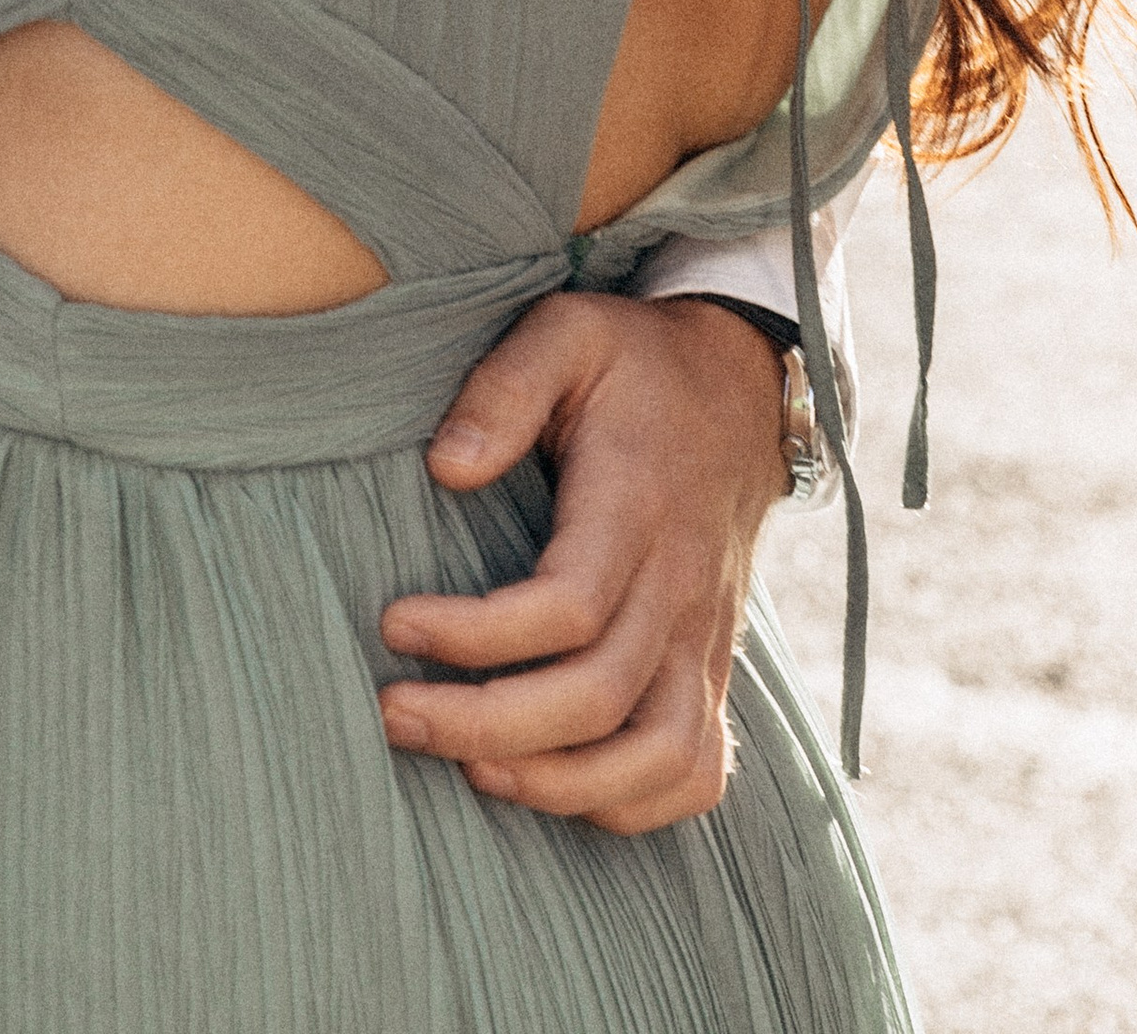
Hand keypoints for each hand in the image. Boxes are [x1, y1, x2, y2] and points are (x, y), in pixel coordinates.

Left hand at [376, 293, 783, 833]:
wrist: (742, 389)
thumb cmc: (636, 364)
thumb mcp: (568, 332)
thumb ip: (504, 386)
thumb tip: (444, 467)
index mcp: (638, 505)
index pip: (568, 605)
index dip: (475, 634)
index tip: (394, 624)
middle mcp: (681, 584)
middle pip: (599, 697)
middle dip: (486, 724)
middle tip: (395, 713)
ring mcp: (704, 636)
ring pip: (660, 757)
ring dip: (559, 784)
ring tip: (467, 764)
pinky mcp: (711, 667)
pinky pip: (696, 771)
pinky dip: (630, 804)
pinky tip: (550, 785)